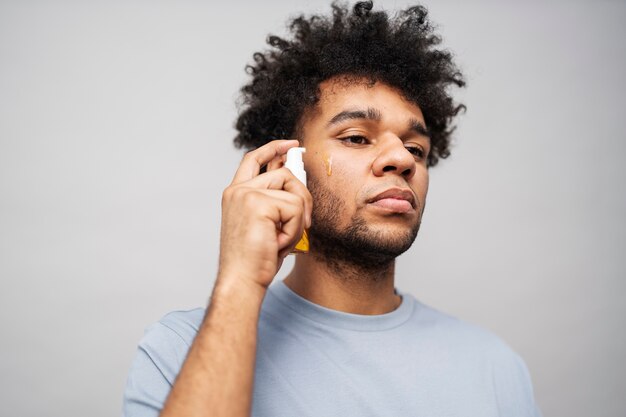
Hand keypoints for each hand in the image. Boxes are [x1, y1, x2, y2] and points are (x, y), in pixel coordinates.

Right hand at [217, 140, 311, 291]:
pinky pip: (295, 208)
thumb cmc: (255, 260)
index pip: (253, 159)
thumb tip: (297, 186)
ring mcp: (246, 194)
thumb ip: (276, 203)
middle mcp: (238, 190)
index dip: (273, 149)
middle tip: (304, 224)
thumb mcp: (267, 225)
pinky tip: (278, 243)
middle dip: (303, 198)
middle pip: (285, 174)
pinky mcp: (257, 203)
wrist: (241, 281)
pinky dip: (294, 229)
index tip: (291, 145)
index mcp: (236, 194)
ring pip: (294, 192)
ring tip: (282, 239)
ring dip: (298, 219)